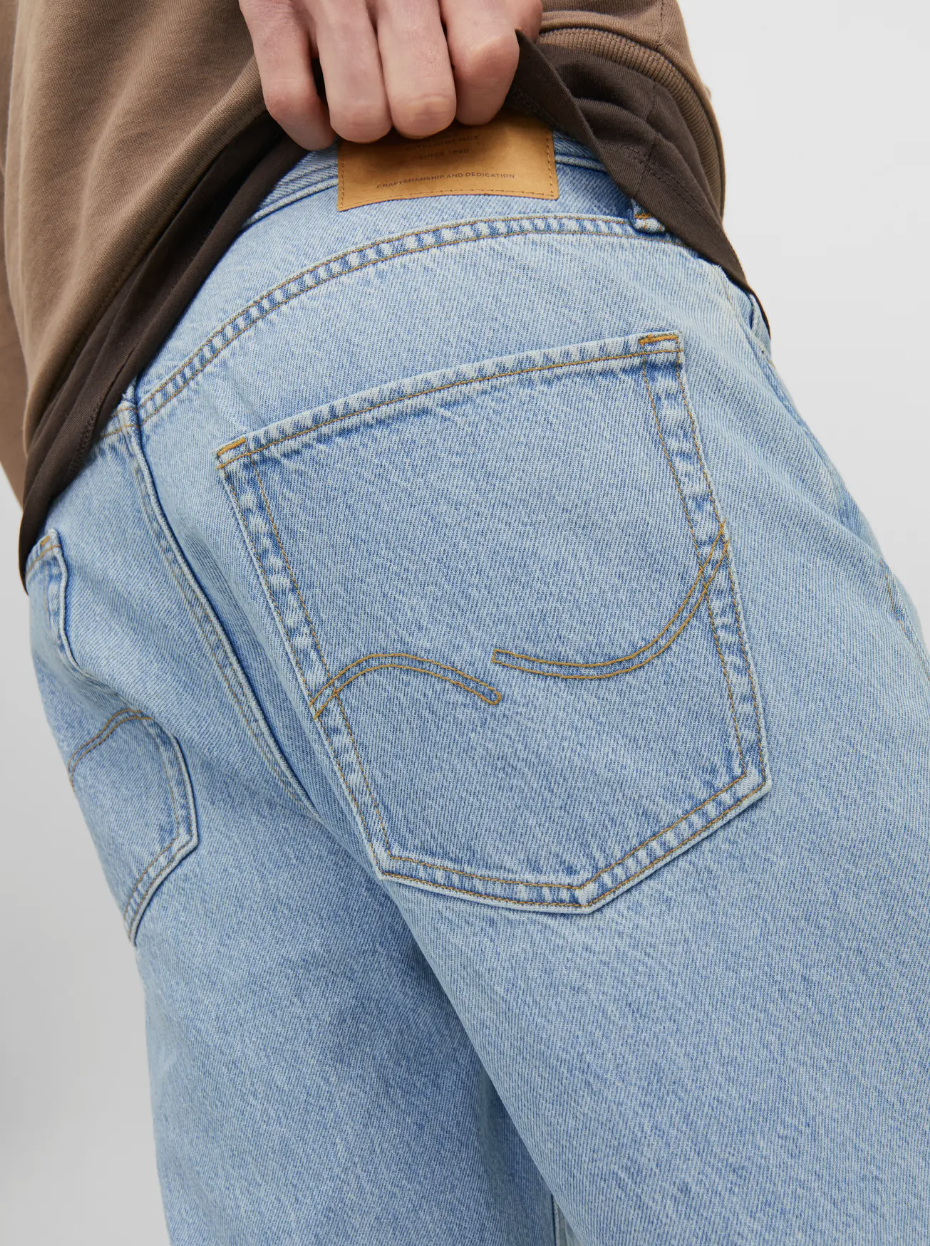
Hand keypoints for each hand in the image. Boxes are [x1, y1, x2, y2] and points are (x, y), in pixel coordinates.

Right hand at [240, 0, 542, 148]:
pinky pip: (293, 105)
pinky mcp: (269, 8)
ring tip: (369, 101)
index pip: (488, 61)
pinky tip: (324, 115)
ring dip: (366, 127)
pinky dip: (311, 129)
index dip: (480, 101)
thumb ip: (506, 17)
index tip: (466, 99)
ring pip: (360, 119)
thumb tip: (502, 80)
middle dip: (419, 120)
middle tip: (408, 97)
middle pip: (423, 108)